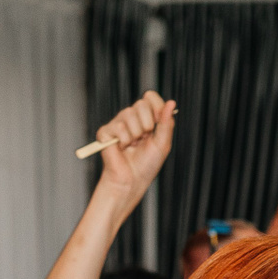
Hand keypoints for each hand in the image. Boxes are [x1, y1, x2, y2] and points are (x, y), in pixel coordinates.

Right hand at [95, 91, 176, 219]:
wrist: (131, 180)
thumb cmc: (147, 164)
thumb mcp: (162, 143)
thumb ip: (166, 123)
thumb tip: (172, 102)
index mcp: (146, 118)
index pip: (150, 97)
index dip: (156, 107)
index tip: (158, 123)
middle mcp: (131, 117)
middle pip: (141, 104)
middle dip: (147, 125)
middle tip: (144, 140)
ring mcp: (117, 123)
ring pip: (128, 114)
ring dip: (135, 135)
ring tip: (133, 146)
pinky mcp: (106, 132)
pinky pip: (118, 127)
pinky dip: (124, 141)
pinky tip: (122, 148)